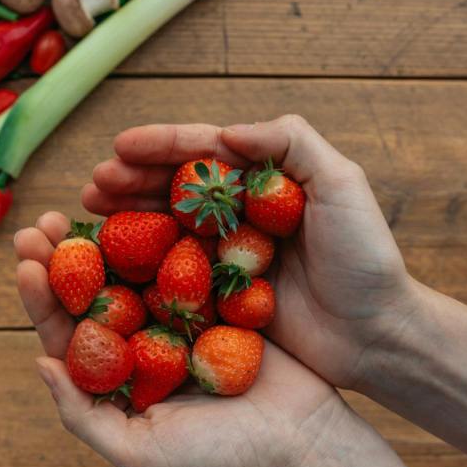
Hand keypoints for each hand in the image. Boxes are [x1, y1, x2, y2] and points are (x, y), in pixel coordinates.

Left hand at [14, 211, 343, 466]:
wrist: (301, 439)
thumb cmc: (220, 456)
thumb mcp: (139, 451)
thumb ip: (83, 415)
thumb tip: (38, 362)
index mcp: (117, 376)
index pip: (68, 332)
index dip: (42, 297)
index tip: (25, 262)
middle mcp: (141, 340)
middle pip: (92, 291)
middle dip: (62, 255)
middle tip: (40, 223)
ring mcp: (179, 314)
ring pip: (132, 266)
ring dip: (104, 235)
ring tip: (81, 203)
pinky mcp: (216, 294)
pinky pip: (183, 258)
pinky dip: (162, 232)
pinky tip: (143, 205)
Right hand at [82, 115, 415, 388]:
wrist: (378, 335)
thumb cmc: (366, 257)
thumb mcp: (341, 184)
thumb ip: (292, 143)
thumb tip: (226, 131)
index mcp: (263, 180)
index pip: (204, 152)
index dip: (160, 146)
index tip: (119, 146)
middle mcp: (238, 214)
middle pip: (173, 188)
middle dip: (130, 180)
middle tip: (92, 185)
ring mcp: (226, 256)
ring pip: (164, 227)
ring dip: (125, 217)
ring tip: (88, 211)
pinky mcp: (220, 297)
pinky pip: (171, 274)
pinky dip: (138, 264)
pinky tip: (109, 261)